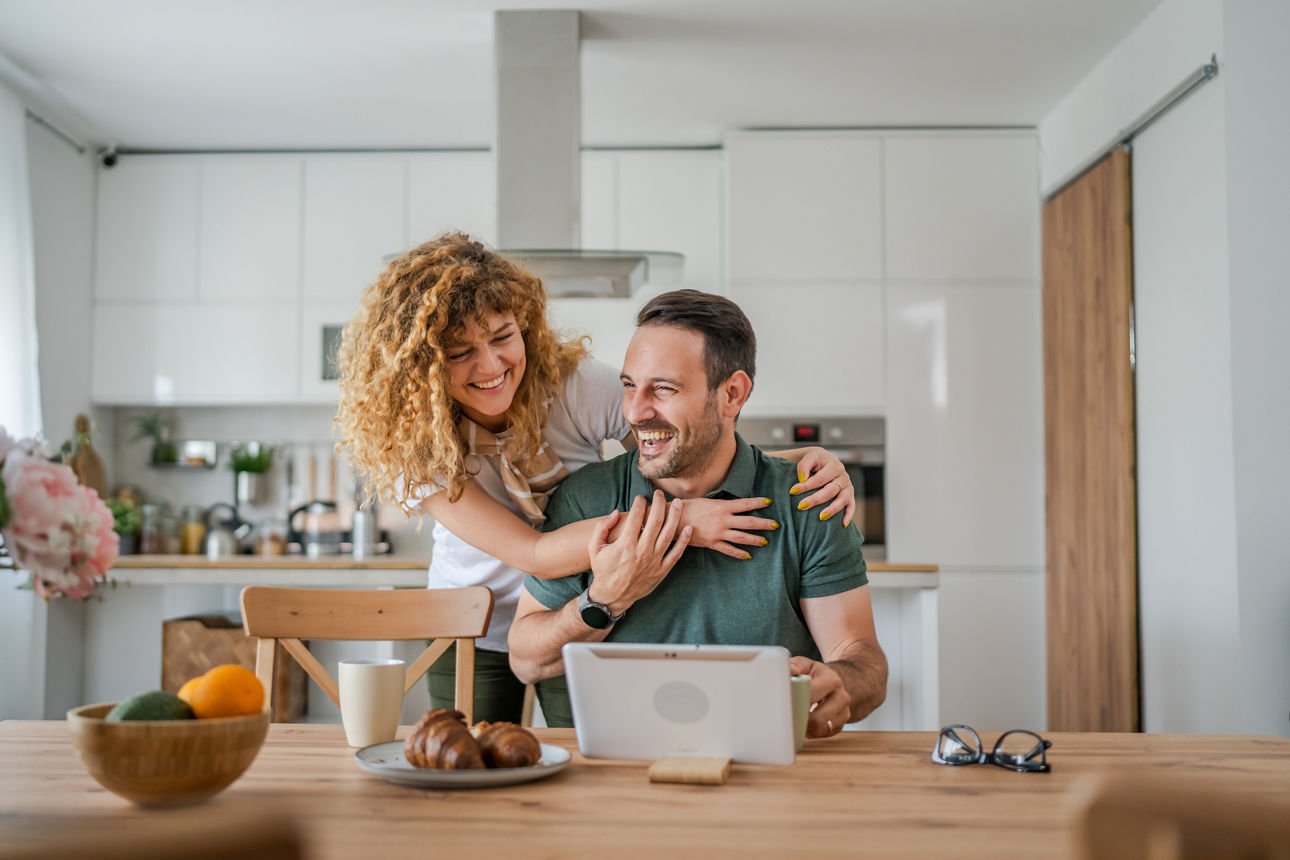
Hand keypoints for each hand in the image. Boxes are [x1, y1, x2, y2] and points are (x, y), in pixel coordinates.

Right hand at [586, 491, 691, 616]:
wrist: (612, 596)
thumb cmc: (603, 570)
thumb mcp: (594, 548)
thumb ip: (602, 527)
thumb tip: (616, 512)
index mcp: (625, 544)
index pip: (637, 516)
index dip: (640, 503)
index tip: (641, 497)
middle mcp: (642, 551)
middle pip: (655, 521)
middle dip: (658, 503)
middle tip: (659, 494)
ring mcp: (653, 561)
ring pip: (668, 534)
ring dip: (674, 516)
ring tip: (677, 503)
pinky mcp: (662, 571)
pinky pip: (676, 554)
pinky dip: (684, 541)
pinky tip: (688, 528)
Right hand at [680, 496, 776, 559]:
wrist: (672, 520)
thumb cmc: (687, 508)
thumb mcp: (706, 501)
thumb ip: (720, 505)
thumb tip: (731, 505)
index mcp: (722, 506)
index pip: (745, 504)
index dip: (758, 503)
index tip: (769, 502)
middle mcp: (723, 520)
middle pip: (749, 522)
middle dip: (764, 524)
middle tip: (776, 525)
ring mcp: (718, 533)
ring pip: (742, 537)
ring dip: (755, 539)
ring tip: (765, 541)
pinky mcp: (712, 543)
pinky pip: (729, 550)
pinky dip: (739, 553)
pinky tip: (748, 555)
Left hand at [789, 447, 855, 526]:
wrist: (825, 460)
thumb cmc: (816, 461)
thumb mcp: (809, 458)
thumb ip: (804, 466)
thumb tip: (802, 479)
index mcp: (834, 466)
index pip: (820, 479)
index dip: (806, 486)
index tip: (792, 491)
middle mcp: (843, 477)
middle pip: (830, 491)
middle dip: (815, 499)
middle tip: (801, 506)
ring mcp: (848, 487)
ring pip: (842, 500)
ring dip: (831, 509)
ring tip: (820, 517)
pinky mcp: (850, 495)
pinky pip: (851, 507)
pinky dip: (848, 516)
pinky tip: (843, 525)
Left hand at [789, 655, 851, 738]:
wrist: (835, 683)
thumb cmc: (815, 674)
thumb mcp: (806, 665)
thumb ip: (795, 666)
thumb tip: (790, 671)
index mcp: (832, 679)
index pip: (812, 694)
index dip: (797, 700)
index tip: (785, 703)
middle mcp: (841, 696)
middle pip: (818, 718)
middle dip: (800, 719)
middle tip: (787, 716)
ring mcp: (844, 712)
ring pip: (821, 728)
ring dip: (805, 727)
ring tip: (795, 719)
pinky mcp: (842, 724)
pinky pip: (825, 734)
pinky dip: (813, 732)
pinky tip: (805, 724)